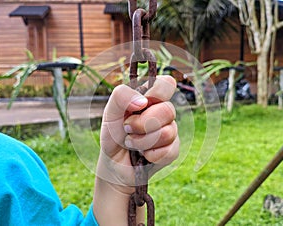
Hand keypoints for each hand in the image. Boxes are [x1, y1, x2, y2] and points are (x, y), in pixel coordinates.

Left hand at [93, 75, 178, 224]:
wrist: (114, 164)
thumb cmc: (113, 135)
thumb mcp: (109, 113)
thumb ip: (121, 97)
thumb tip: (143, 101)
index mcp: (149, 98)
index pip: (167, 84)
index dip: (158, 92)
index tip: (143, 103)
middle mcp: (162, 112)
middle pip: (168, 110)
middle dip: (143, 124)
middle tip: (128, 129)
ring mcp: (170, 130)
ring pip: (168, 132)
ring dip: (143, 142)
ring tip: (132, 143)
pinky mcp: (173, 150)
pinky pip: (170, 150)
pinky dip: (151, 155)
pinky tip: (144, 155)